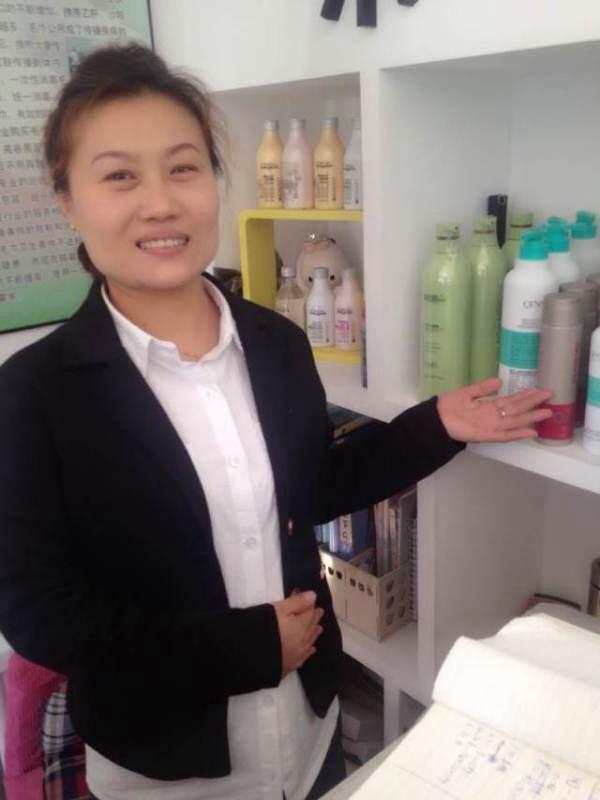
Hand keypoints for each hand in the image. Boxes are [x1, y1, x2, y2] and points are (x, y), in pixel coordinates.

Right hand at [273, 591, 323, 677]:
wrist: (252, 654)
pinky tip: (310, 650)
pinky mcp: (288, 666)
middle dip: (315, 620)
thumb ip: (297, 602)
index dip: (311, 606)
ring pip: (309, 642)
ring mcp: (296, 655)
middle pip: (311, 628)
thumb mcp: (279, 608)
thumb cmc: (265, 626)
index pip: (309, 613)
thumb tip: (314, 596)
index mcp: (301, 626)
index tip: (314, 602)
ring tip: (319, 629)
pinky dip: (308, 651)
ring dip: (314, 634)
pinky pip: (303, 657)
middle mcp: (303, 641)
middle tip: (319, 613)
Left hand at [437, 378, 552, 443]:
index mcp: (489, 406)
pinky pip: (505, 435)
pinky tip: (531, 431)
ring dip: (531, 416)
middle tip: (550, 396)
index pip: (511, 400)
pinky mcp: (485, 435)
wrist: (435, 420)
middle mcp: (493, 416)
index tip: (539, 390)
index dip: (525, 395)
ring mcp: (490, 426)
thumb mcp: (467, 392)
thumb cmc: (448, 406)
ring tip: (547, 411)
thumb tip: (500, 381)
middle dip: (533, 403)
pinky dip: (518, 434)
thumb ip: (483, 387)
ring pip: (515, 420)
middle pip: (517, 409)